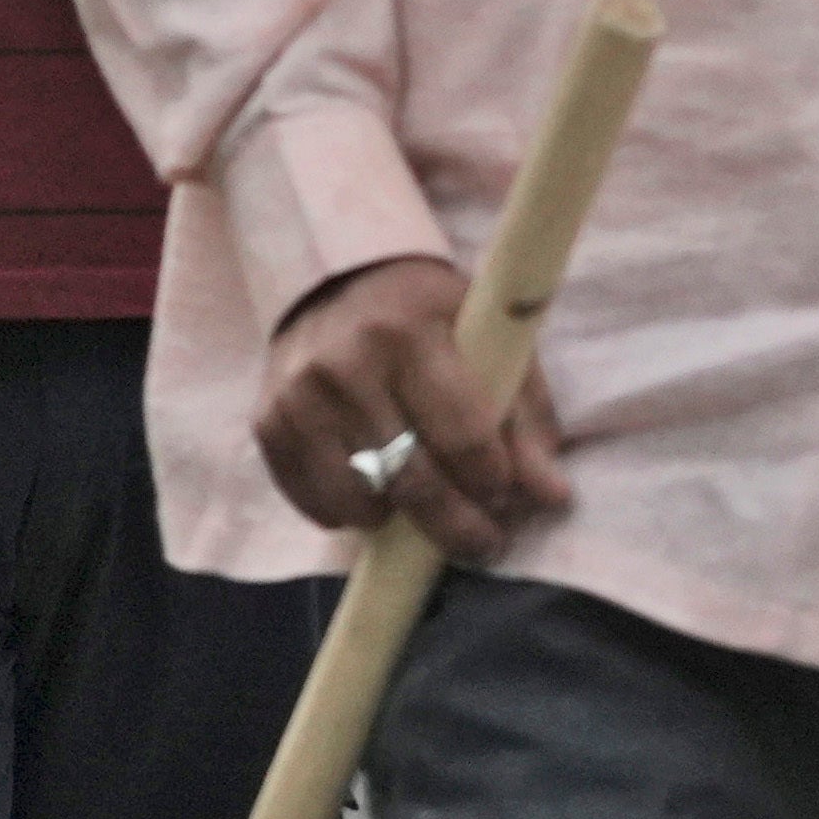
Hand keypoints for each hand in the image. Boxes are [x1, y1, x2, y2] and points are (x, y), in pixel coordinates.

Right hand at [254, 255, 570, 563]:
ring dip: (400, 522)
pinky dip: (351, 513)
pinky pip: (314, 502)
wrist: (334, 276)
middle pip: (414, 483)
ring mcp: (298, 397)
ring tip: (423, 508)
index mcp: (409, 334)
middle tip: (483, 542)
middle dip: (459, 528)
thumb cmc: (428, 314)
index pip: (464, 438)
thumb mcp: (487, 342)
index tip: (506, 494)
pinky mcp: (267, 422)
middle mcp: (346, 364)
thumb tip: (551, 497)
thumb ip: (525, 418)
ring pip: (360, 503)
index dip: (496, 483)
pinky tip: (375, 493)